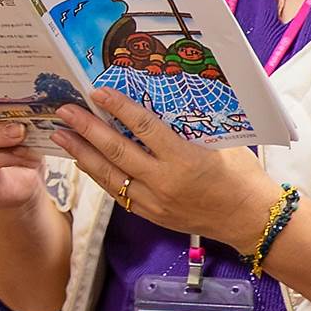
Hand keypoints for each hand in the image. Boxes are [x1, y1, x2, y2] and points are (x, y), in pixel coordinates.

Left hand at [50, 91, 278, 251]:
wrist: (250, 219)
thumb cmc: (242, 175)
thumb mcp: (221, 142)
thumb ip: (188, 127)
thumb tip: (159, 102)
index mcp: (184, 159)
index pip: (144, 128)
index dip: (119, 108)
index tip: (97, 92)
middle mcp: (164, 182)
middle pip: (117, 151)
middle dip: (86, 129)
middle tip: (64, 111)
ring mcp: (154, 202)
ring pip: (109, 176)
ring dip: (82, 153)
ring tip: (61, 135)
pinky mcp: (151, 214)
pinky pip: (118, 193)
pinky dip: (99, 175)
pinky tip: (84, 161)